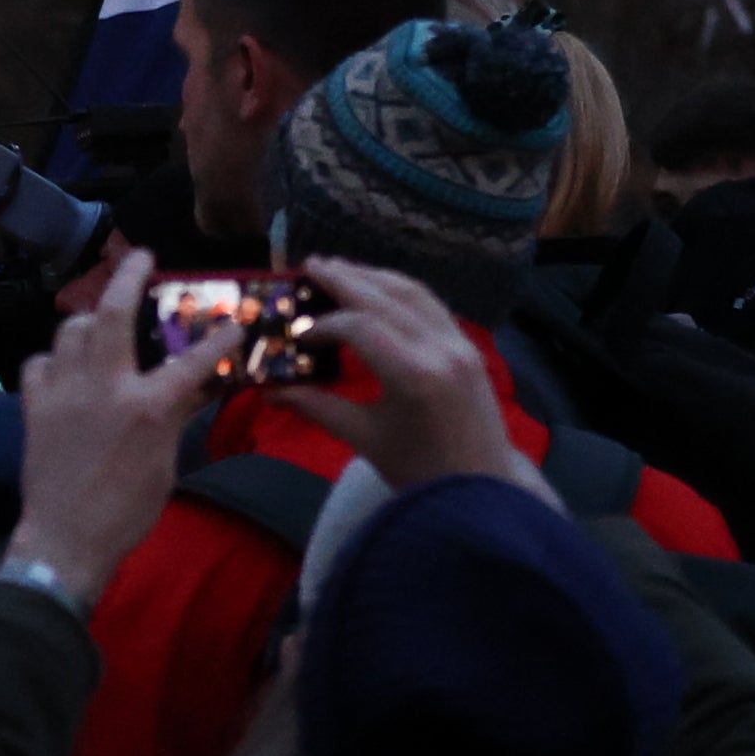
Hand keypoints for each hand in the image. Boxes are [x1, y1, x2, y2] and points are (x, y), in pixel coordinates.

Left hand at [1, 249, 236, 609]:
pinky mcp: (34, 405)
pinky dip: (56, 358)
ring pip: (73, 329)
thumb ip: (175, 417)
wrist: (64, 542)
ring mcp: (64, 391)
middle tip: (140, 256)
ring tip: (103, 321)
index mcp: (148, 407)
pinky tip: (66, 367)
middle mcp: (104, 386)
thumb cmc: (126, 513)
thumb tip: (194, 387)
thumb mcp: (166, 464)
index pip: (194, 359)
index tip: (234, 318)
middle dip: (129, 274)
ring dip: (90, 319)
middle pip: (115, 311)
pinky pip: (42, 361)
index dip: (219, 335)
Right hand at [275, 259, 541, 493]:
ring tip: (339, 269)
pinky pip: (431, 305)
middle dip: (345, 278)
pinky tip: (378, 289)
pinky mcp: (469, 346)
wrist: (484, 490)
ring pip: (413, 292)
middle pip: (386, 296)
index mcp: (415, 375)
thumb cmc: (421, 473)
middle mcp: (441, 349)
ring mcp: (461, 344)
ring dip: (374, 277)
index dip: (322, 324)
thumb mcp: (366, 440)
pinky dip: (400, 290)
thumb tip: (270, 392)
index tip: (296, 332)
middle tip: (310, 265)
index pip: (360, 327)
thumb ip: (318, 407)